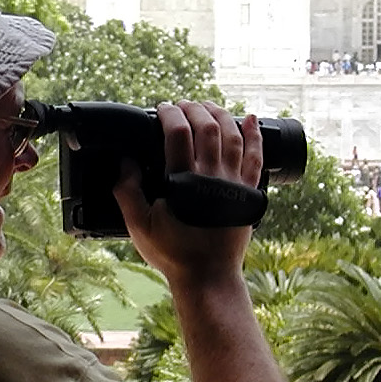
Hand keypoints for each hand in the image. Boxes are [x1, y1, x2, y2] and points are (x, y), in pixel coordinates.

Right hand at [112, 100, 263, 285]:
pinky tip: (249, 119)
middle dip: (194, 109)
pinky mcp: (248, 193)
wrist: (207, 276)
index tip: (162, 109)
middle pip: (207, 127)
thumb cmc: (173, 253)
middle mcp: (212, 177)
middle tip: (183, 105)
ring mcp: (233, 184)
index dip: (170, 114)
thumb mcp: (139, 226)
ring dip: (220, 115)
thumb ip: (127, 192)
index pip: (178, 133)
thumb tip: (124, 162)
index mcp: (183, 182)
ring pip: (232, 136)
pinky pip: (256, 158)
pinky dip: (254, 135)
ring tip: (208, 106)